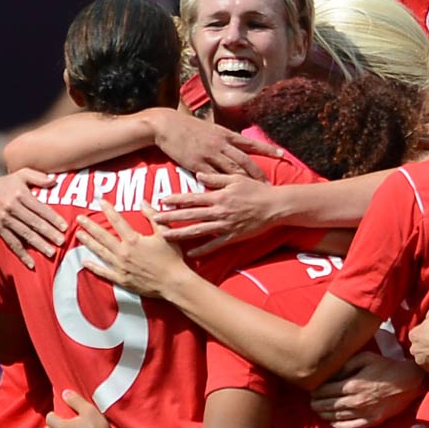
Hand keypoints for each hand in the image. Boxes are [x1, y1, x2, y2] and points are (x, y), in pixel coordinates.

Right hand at [0, 170, 66, 268]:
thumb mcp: (20, 174)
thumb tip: (54, 181)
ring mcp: (4, 220)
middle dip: (48, 233)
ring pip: (24, 234)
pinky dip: (21, 254)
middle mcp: (12, 208)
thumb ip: (37, 176)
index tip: (65, 227)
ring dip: (38, 244)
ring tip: (51, 253)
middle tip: (61, 242)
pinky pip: (11, 243)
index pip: (40, 209)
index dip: (53, 218)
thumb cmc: (4, 183)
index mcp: (20, 195)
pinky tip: (30, 263)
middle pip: (34, 223)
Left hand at [76, 201, 186, 297]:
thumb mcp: (165, 234)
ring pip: (100, 252)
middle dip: (90, 226)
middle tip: (79, 218)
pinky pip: (103, 272)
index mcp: (134, 240)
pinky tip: (84, 261)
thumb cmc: (172, 257)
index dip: (109, 210)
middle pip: (103, 236)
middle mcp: (123, 252)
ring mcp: (120, 266)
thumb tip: (143, 202)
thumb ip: (153, 217)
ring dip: (88, 242)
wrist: (173, 282)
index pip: (118, 221)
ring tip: (79, 234)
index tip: (101, 202)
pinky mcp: (121, 279)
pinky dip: (93, 267)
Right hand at [148, 109, 280, 181]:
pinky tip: (229, 197)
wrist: (167, 125)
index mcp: (226, 135)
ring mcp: (209, 155)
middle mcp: (221, 145)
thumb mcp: (211, 128)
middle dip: (259, 173)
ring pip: (231, 171)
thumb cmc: (188, 127)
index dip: (267, 149)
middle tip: (270, 184)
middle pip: (245, 161)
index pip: (251, 143)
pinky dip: (221, 188)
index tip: (282, 154)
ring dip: (245, 183)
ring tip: (255, 193)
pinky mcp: (197, 164)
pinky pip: (212, 179)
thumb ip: (224, 137)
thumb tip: (237, 142)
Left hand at [152, 173, 277, 254]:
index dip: (176, 199)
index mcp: (219, 196)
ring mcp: (225, 225)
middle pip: (190, 215)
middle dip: (170, 217)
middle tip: (153, 219)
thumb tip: (198, 174)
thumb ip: (216, 177)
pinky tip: (189, 253)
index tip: (161, 201)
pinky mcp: (232, 236)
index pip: (192, 198)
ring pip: (198, 231)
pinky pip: (214, 245)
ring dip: (180, 233)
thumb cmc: (256, 190)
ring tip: (164, 236)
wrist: (275, 206)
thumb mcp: (236, 179)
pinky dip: (202, 250)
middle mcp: (219, 212)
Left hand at [309, 351, 427, 427]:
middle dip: (317, 404)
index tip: (311, 391)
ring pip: (337, 417)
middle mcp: (355, 401)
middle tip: (311, 402)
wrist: (409, 381)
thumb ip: (347, 364)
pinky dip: (338, 425)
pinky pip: (350, 427)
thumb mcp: (366, 358)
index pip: (326, 391)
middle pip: (329, 405)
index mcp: (353, 384)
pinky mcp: (371, 421)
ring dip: (324, 415)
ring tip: (318, 411)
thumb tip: (332, 373)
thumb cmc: (386, 366)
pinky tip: (332, 422)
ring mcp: (364, 413)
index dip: (316, 392)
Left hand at [408, 309, 428, 372]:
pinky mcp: (428, 369)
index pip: (415, 334)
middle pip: (417, 347)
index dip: (424, 334)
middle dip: (424, 345)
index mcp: (413, 335)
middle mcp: (413, 349)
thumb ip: (427, 316)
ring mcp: (420, 360)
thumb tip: (427, 318)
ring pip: (423, 357)